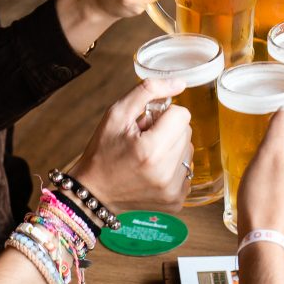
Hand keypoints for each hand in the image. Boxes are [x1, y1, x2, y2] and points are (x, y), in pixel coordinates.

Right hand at [72, 77, 192, 212]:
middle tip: (143, 140)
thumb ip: (148, 91)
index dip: (163, 114)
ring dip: (171, 147)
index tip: (145, 125)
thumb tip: (180, 83)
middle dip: (168, 130)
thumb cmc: (102, 152)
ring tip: (147, 156)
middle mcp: (165, 173)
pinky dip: (172, 166)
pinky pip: (187, 169)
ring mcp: (173, 190)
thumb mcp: (117, 114)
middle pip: (187, 131)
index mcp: (151, 150)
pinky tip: (152, 170)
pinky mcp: (176, 200)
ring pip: (188, 149)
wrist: (94, 193)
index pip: (182, 114)